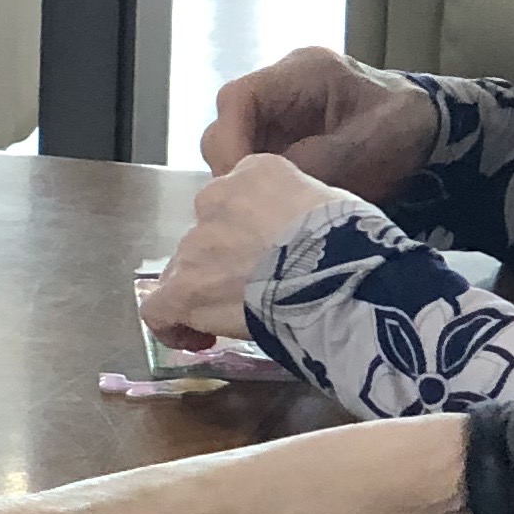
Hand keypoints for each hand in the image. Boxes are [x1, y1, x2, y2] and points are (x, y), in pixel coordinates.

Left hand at [139, 154, 362, 344]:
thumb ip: (304, 211)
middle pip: (209, 235)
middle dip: (226, 264)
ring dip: (206, 294)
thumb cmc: (354, 239)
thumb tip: (306, 236)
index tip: (268, 261)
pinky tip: (198, 340)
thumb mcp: (335, 204)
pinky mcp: (184, 286)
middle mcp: (216, 198)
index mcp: (255, 173)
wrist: (335, 270)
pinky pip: (159, 308)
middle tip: (256, 293)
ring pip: (186, 269)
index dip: (249, 235)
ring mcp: (197, 243)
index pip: (238, 201)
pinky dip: (173, 326)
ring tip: (236, 321)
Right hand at [202, 48, 436, 198]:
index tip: (242, 181)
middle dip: (233, 166)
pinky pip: (255, 163)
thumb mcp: (366, 147)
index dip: (229, 140)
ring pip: (234, 148)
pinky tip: (276, 207)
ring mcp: (279, 116)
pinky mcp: (283, 141)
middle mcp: (281, 90)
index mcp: (302, 73)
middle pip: (227, 124)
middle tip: (253, 205)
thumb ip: (314, 163)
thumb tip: (266, 190)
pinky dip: (260, 186)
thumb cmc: (405, 128)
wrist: (433, 133)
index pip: (238, 98)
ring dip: (246, 179)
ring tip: (267, 210)